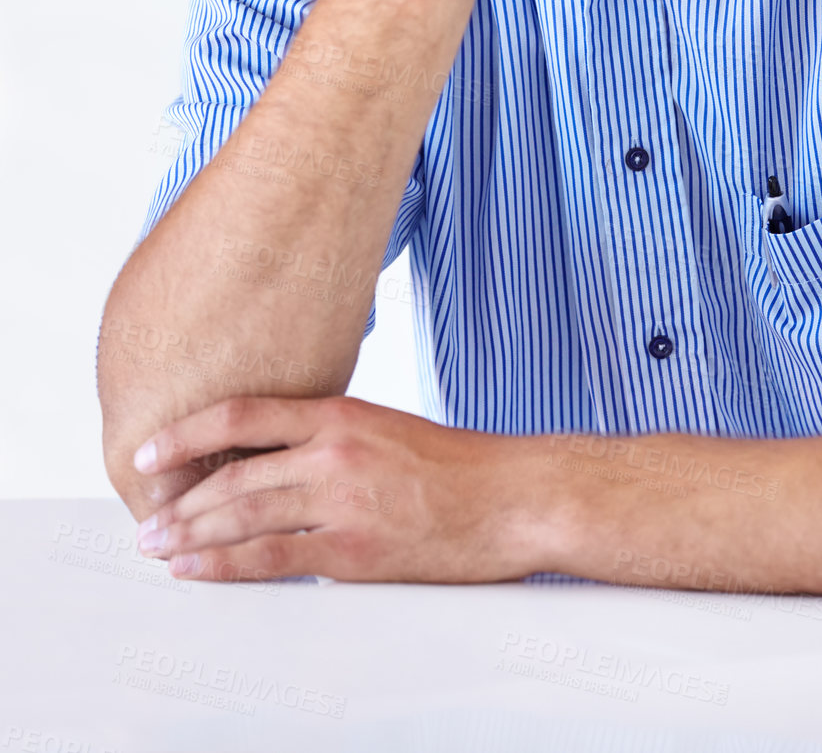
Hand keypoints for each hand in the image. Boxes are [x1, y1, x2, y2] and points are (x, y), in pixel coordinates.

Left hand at [132, 395, 548, 583]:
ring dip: (191, 534)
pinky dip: (225, 565)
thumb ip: (332, 439)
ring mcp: (343, 501)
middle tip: (146, 519)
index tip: (149, 452)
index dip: (187, 433)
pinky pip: (274, 558)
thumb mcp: (387, 430)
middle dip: (180, 500)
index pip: (244, 414)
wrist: (514, 496)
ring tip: (158, 548)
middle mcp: (335, 451)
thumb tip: (277, 463)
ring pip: (244, 514)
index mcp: (342, 413)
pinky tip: (198, 570)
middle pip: (234, 473)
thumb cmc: (459, 467)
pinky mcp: (356, 550)